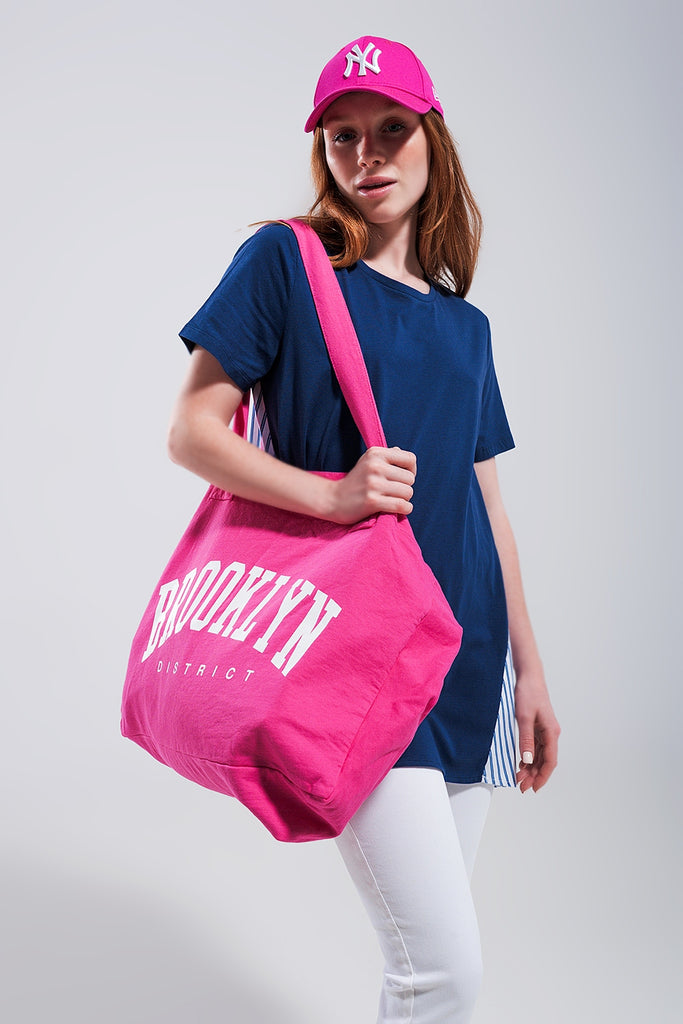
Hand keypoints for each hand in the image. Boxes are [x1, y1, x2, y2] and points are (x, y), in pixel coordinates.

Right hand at [326, 446, 416, 524]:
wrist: (332, 499)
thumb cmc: (355, 482)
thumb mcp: (367, 461)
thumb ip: (387, 456)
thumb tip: (403, 455)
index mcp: (376, 453)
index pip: (410, 459)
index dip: (411, 470)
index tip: (402, 479)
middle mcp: (375, 466)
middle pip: (410, 479)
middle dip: (406, 488)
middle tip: (393, 493)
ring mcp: (373, 483)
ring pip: (408, 493)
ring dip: (404, 500)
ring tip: (392, 500)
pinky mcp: (372, 501)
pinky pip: (401, 505)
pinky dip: (404, 509)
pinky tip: (397, 510)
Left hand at [515, 666, 560, 793]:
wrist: (528, 677)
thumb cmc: (528, 693)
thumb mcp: (524, 718)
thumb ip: (526, 740)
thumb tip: (528, 761)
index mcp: (551, 732)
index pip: (550, 761)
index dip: (542, 776)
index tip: (533, 787)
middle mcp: (551, 733)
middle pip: (545, 760)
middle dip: (534, 775)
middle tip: (522, 786)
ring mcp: (545, 730)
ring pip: (540, 755)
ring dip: (531, 768)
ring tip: (520, 778)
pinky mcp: (538, 727)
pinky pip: (536, 747)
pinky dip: (529, 757)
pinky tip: (521, 764)